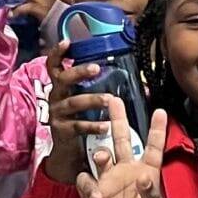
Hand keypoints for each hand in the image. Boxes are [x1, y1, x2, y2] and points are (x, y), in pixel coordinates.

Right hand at [41, 39, 107, 182]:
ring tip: (109, 100)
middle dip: (79, 72)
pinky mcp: (61, 131)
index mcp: (61, 88)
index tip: (67, 42)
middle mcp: (56, 97)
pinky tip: (105, 126)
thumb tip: (142, 85)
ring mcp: (57, 114)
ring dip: (92, 99)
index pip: (54, 66)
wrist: (69, 154)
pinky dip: (92, 125)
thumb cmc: (82, 122)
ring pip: (74, 102)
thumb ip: (103, 91)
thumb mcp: (88, 104)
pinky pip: (78, 126)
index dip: (58, 54)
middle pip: (63, 80)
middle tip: (97, 69)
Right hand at [78, 100, 169, 197]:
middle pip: (120, 139)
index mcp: (146, 172)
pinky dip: (88, 184)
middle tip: (112, 99)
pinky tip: (96, 195)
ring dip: (100, 152)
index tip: (159, 111)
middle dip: (117, 119)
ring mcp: (107, 181)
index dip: (156, 130)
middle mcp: (126, 171)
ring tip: (102, 156)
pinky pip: (85, 180)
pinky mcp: (92, 194)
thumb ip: (151, 194)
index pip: (152, 147)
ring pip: (100, 155)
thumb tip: (143, 176)